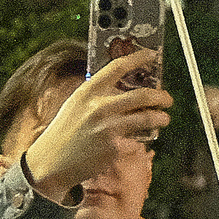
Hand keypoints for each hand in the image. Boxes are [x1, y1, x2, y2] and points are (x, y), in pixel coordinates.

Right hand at [23, 64, 173, 202]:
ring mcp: (108, 128)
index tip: (152, 55)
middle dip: (160, 96)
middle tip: (167, 98)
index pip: (118, 67)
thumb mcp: (76, 106)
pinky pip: (136, 139)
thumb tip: (129, 88)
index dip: (138, 58)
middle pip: (142, 95)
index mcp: (88, 92)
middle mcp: (99, 107)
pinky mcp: (114, 147)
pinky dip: (140, 138)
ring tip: (164, 118)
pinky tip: (139, 138)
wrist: (51, 162)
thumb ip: (99, 96)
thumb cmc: (65, 133)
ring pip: (147, 118)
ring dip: (160, 117)